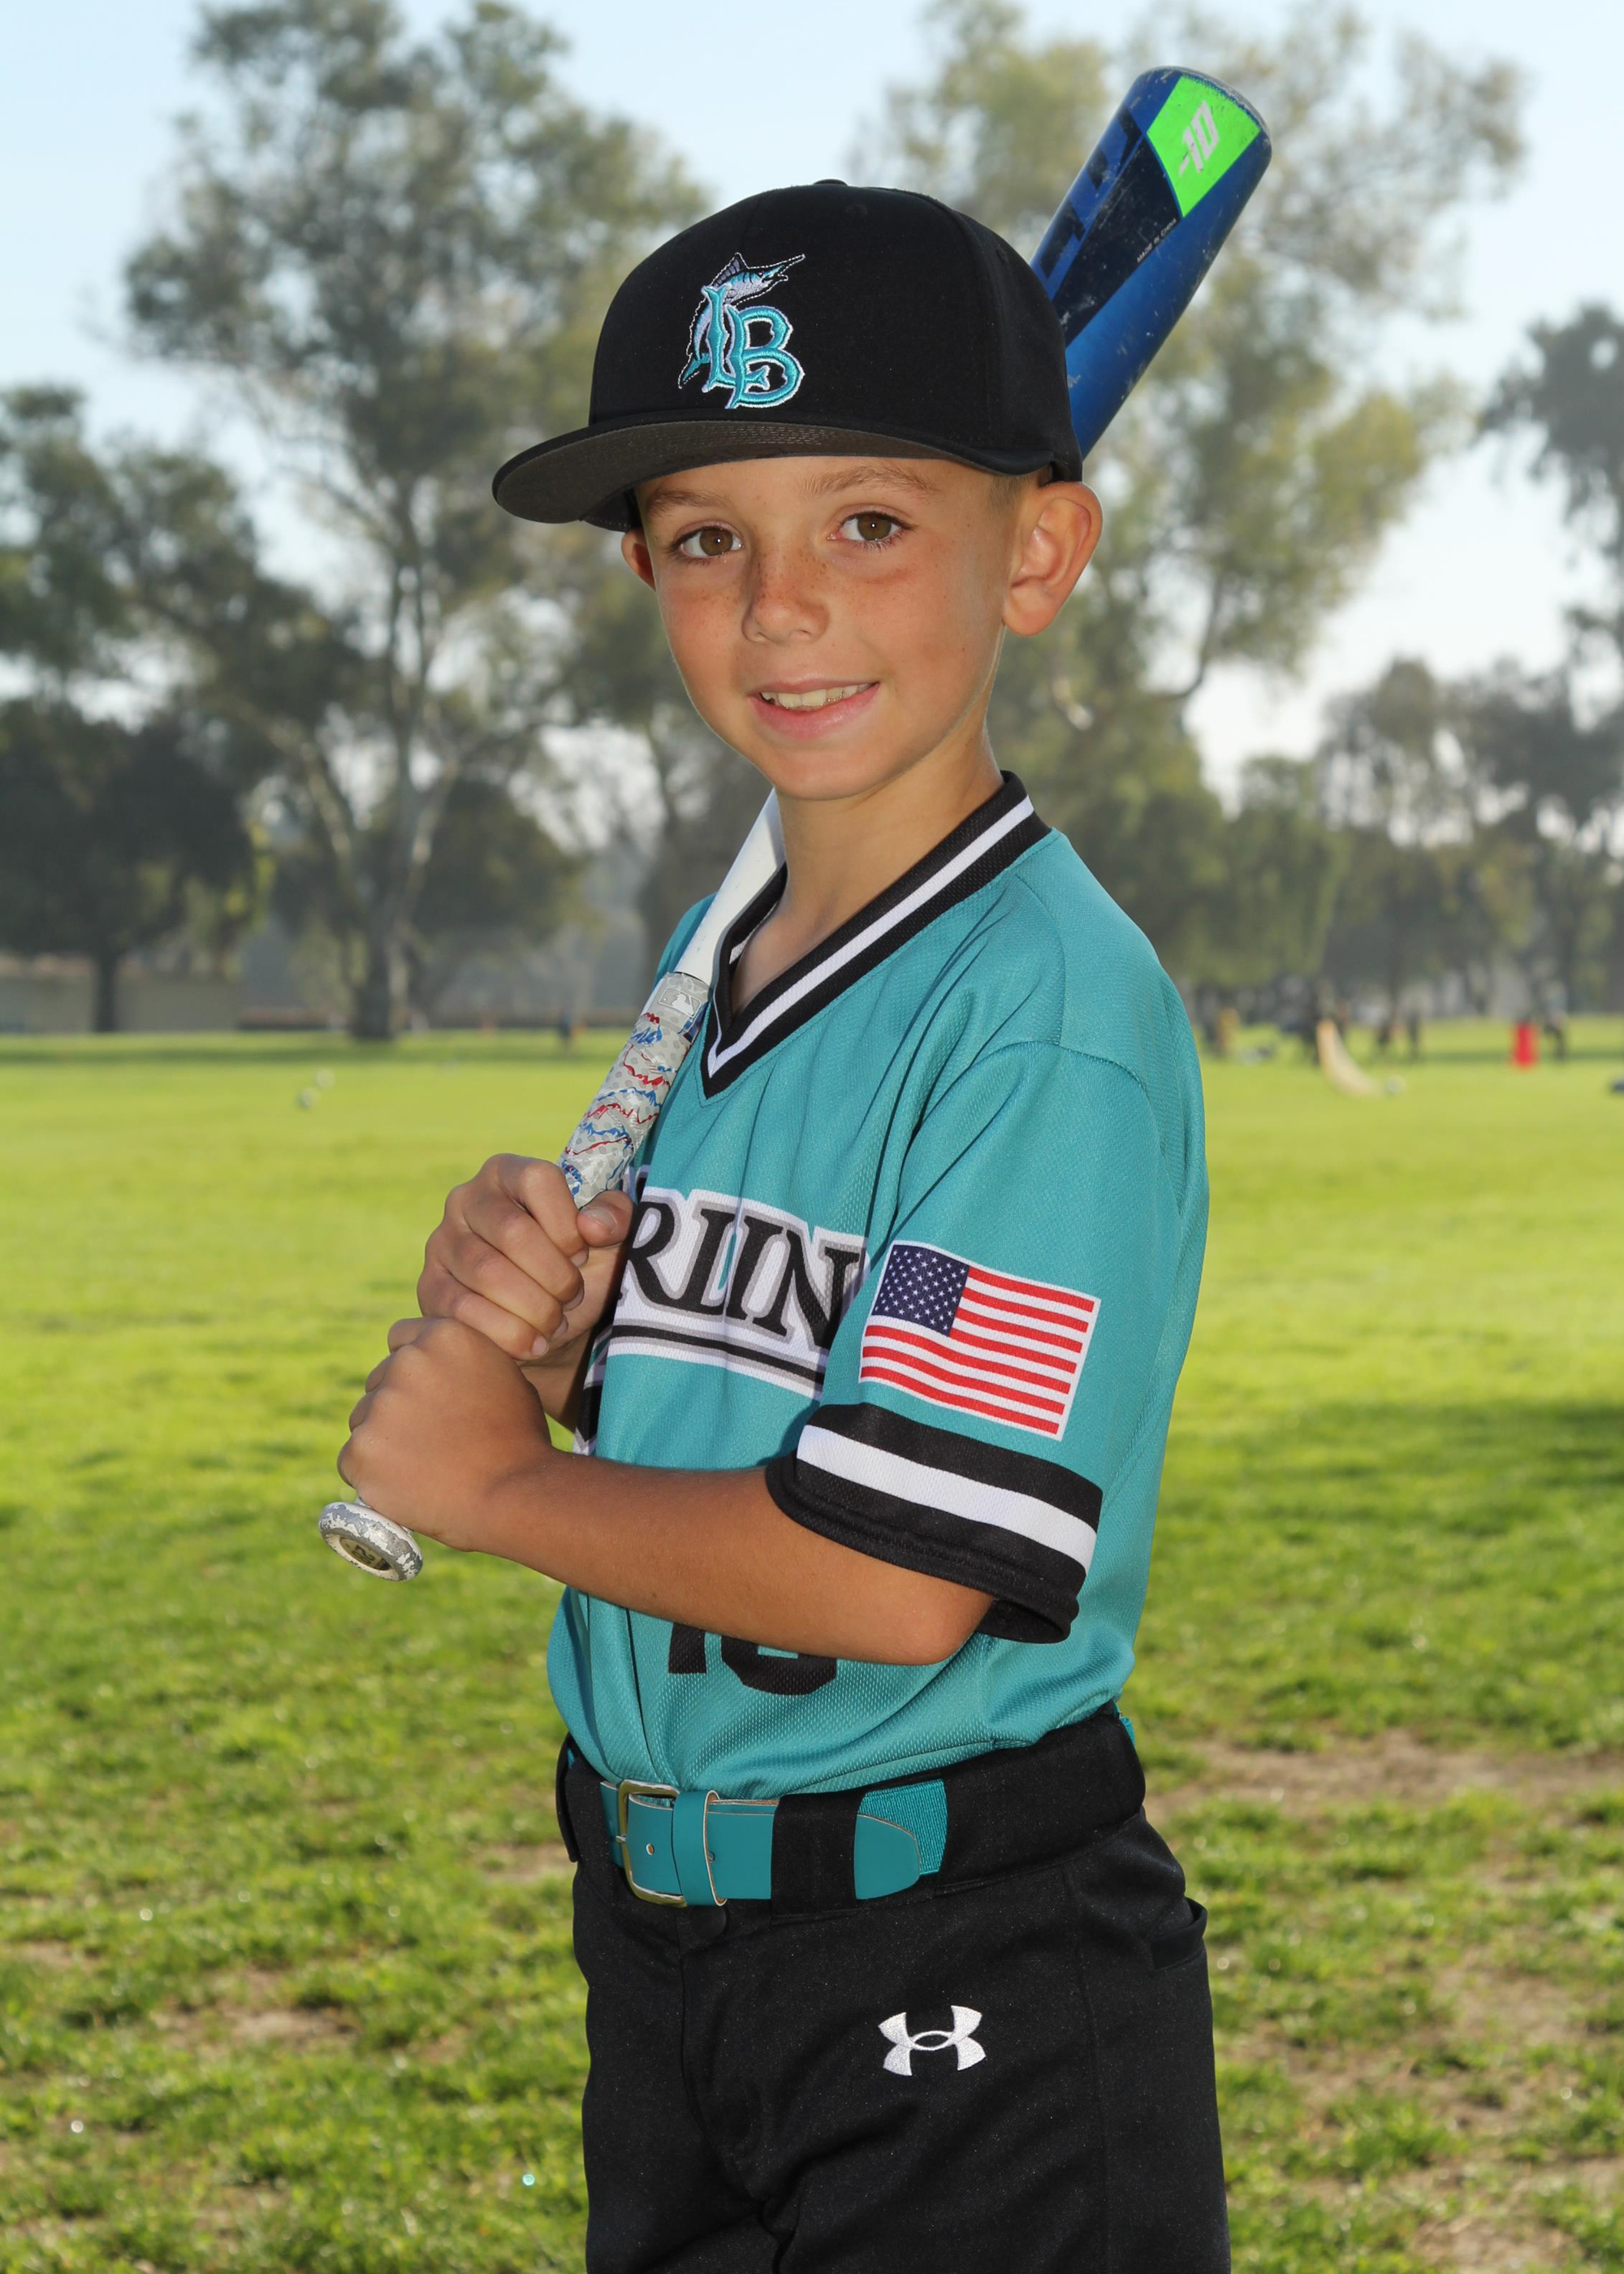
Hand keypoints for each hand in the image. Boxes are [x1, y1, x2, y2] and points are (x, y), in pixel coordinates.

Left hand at [338, 1317, 553, 1552]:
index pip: (401, 1337)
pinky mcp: (361, 1449)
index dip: (411, 1368)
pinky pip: (353, 1460)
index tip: (424, 1395)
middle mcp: (407, 1361)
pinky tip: (406, 1486)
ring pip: (363, 1421)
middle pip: (378, 1380)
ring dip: (383, 1441)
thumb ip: (462, 1363)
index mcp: (444, 1335)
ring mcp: (380, 1405)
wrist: (515, 1494)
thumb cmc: (519, 1441)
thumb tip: (440, 1369)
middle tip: (428, 1440)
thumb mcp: (504, 1376)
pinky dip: (371, 1476)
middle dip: (395, 1406)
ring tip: (425, 1467)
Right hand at [418, 1155, 633, 1362]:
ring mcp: (442, 1242)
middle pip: (512, 1231)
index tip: (582, 1254)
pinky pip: (464, 1309)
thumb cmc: (576, 1268)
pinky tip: (535, 1343)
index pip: (537, 1180)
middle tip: (573, 1297)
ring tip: (557, 1322)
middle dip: (555, 1274)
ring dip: (534, 1307)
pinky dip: (508, 1332)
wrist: (544, 1323)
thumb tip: (592, 1226)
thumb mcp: (609, 1240)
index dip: (567, 1223)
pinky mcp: (431, 1287)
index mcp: (508, 1172)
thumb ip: (615, 1218)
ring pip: (488, 1273)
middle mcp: (466, 1199)